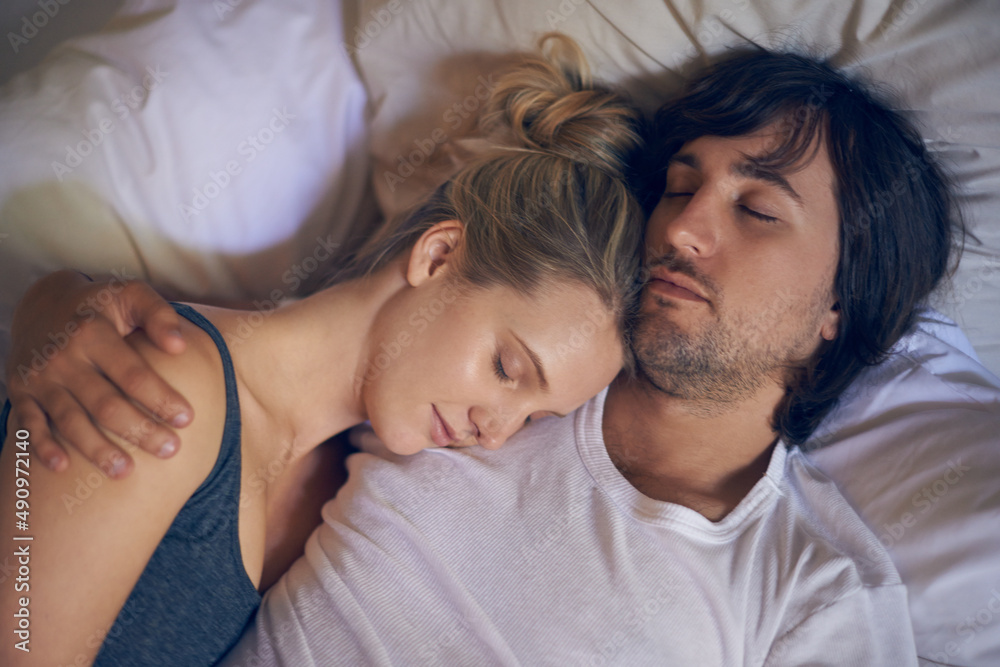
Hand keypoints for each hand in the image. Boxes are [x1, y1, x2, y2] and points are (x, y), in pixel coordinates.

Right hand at [5, 270, 193, 477]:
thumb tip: (180, 346)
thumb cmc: (100, 304)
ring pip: (70, 421)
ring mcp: (40, 378)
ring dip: (97, 449)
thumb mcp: (131, 294)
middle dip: (139, 430)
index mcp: (93, 333)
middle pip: (105, 404)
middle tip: (171, 450)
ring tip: (126, 471)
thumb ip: (159, 315)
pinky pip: (28, 424)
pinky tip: (62, 467)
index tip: (187, 419)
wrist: (43, 304)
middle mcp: (63, 358)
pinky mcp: (21, 392)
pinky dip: (42, 447)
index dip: (160, 398)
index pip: (132, 374)